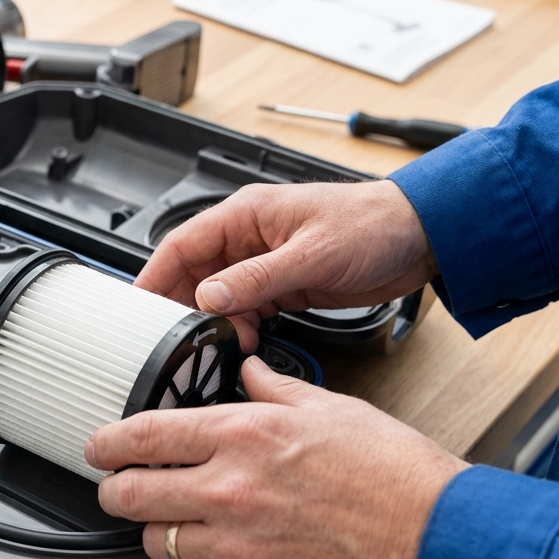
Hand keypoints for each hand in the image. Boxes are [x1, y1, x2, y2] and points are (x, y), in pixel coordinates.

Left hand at [85, 356, 468, 558]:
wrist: (441, 545)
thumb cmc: (397, 478)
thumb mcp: (332, 410)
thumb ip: (275, 389)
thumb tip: (246, 370)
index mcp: (244, 437)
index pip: (144, 435)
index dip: (107, 442)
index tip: (97, 447)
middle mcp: (229, 492)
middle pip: (130, 495)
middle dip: (117, 490)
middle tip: (122, 489)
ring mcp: (235, 549)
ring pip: (158, 544)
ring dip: (163, 532)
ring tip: (184, 524)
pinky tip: (227, 558)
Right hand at [135, 179, 436, 350]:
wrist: (422, 237)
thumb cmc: (373, 224)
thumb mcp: (311, 254)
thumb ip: (257, 278)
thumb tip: (210, 296)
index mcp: (245, 214)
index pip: (181, 245)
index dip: (154, 276)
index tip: (136, 307)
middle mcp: (248, 236)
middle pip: (193, 274)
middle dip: (184, 307)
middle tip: (177, 337)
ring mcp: (264, 262)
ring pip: (218, 296)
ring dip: (215, 321)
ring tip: (219, 343)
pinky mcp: (283, 284)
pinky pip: (245, 308)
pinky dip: (239, 327)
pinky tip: (243, 341)